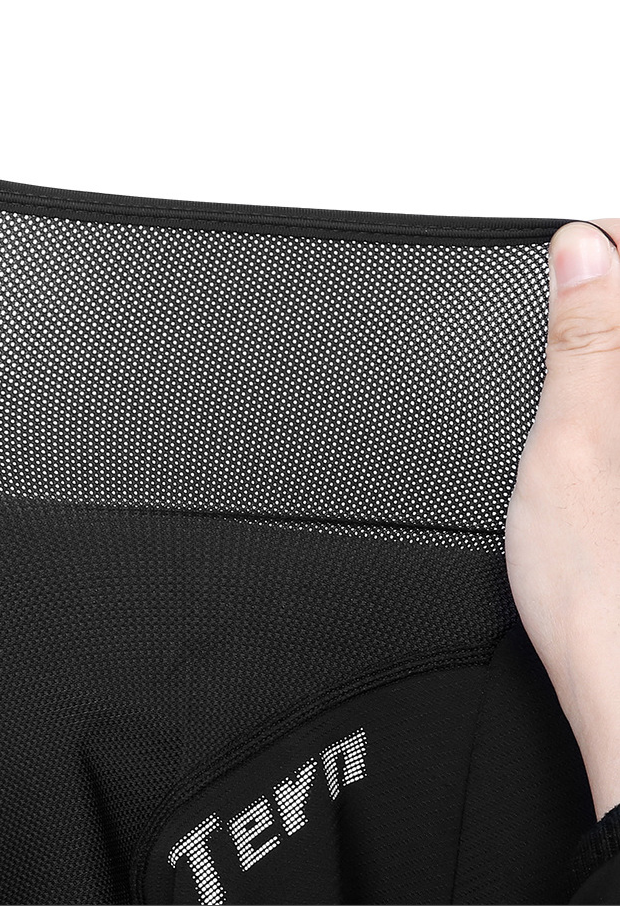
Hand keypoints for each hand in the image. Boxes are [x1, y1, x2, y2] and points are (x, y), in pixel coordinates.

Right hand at [505, 218, 619, 821]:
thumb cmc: (608, 599)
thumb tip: (583, 255)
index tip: (578, 247)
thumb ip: (584, 345)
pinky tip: (591, 400)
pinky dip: (609, 384)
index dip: (616, 246)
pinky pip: (619, 410)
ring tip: (581, 326)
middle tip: (577, 275)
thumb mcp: (571, 447)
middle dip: (610, 287)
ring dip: (607, 337)